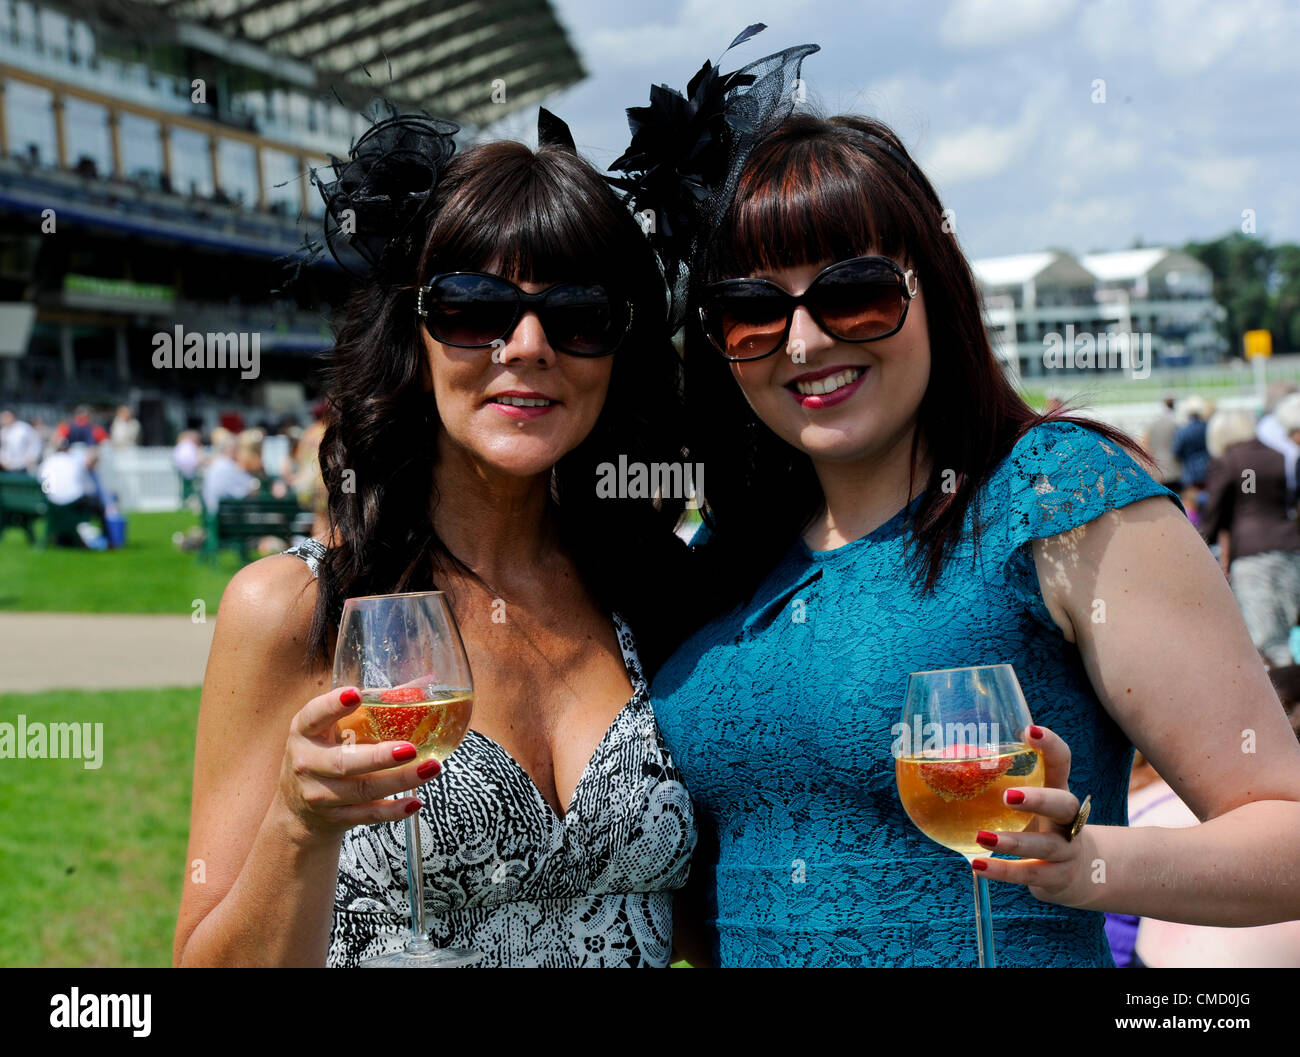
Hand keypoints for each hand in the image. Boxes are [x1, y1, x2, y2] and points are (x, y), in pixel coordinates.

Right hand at [274, 685, 442, 841]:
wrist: (299, 811)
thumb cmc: (324, 754)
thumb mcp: (331, 728)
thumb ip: (368, 707)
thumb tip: (423, 684)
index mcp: (304, 732)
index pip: (314, 716)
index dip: (332, 705)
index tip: (356, 694)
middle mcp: (307, 763)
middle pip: (342, 762)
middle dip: (378, 757)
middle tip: (409, 749)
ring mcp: (319, 795)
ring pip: (362, 790)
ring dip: (399, 781)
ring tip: (430, 768)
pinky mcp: (336, 818)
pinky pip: (368, 814)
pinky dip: (392, 811)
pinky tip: (414, 802)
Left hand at [969, 724, 1095, 908]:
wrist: (1074, 870)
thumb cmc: (1036, 822)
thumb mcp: (1024, 800)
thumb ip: (992, 782)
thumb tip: (931, 758)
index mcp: (1056, 790)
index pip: (1061, 762)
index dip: (1051, 746)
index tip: (1030, 730)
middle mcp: (1067, 819)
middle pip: (1064, 804)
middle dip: (1038, 799)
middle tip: (1008, 795)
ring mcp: (1067, 849)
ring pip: (1045, 845)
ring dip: (1012, 842)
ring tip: (981, 836)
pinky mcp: (1058, 876)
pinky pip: (1031, 874)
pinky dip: (1004, 871)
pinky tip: (978, 865)